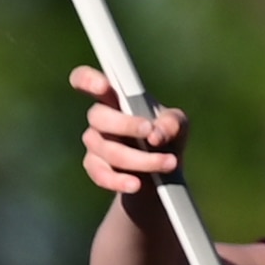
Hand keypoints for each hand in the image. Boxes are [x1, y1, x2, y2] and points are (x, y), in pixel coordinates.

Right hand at [72, 65, 185, 195]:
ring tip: (169, 164)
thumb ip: (171, 123)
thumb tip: (156, 135)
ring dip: (140, 159)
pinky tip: (137, 184)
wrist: (160, 174)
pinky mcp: (95, 168)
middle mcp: (100, 119)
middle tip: (150, 132)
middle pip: (98, 117)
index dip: (88, 80)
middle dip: (125, 125)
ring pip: (108, 150)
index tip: (103, 86)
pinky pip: (102, 175)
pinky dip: (120, 180)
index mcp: (115, 98)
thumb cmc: (165, 136)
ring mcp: (94, 144)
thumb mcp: (177, 125)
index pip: (86, 81)